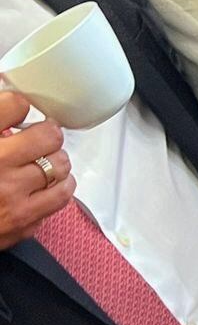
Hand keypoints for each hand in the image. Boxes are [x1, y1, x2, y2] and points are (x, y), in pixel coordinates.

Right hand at [0, 89, 73, 249]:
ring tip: (48, 160)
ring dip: (57, 160)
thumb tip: (10, 102)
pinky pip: (59, 198)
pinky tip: (49, 184)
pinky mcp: (22, 221)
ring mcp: (11, 197)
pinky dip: (60, 187)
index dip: (19, 104)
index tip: (18, 108)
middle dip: (47, 133)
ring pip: (59, 167)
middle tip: (42, 136)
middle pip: (48, 136)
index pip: (13, 105)